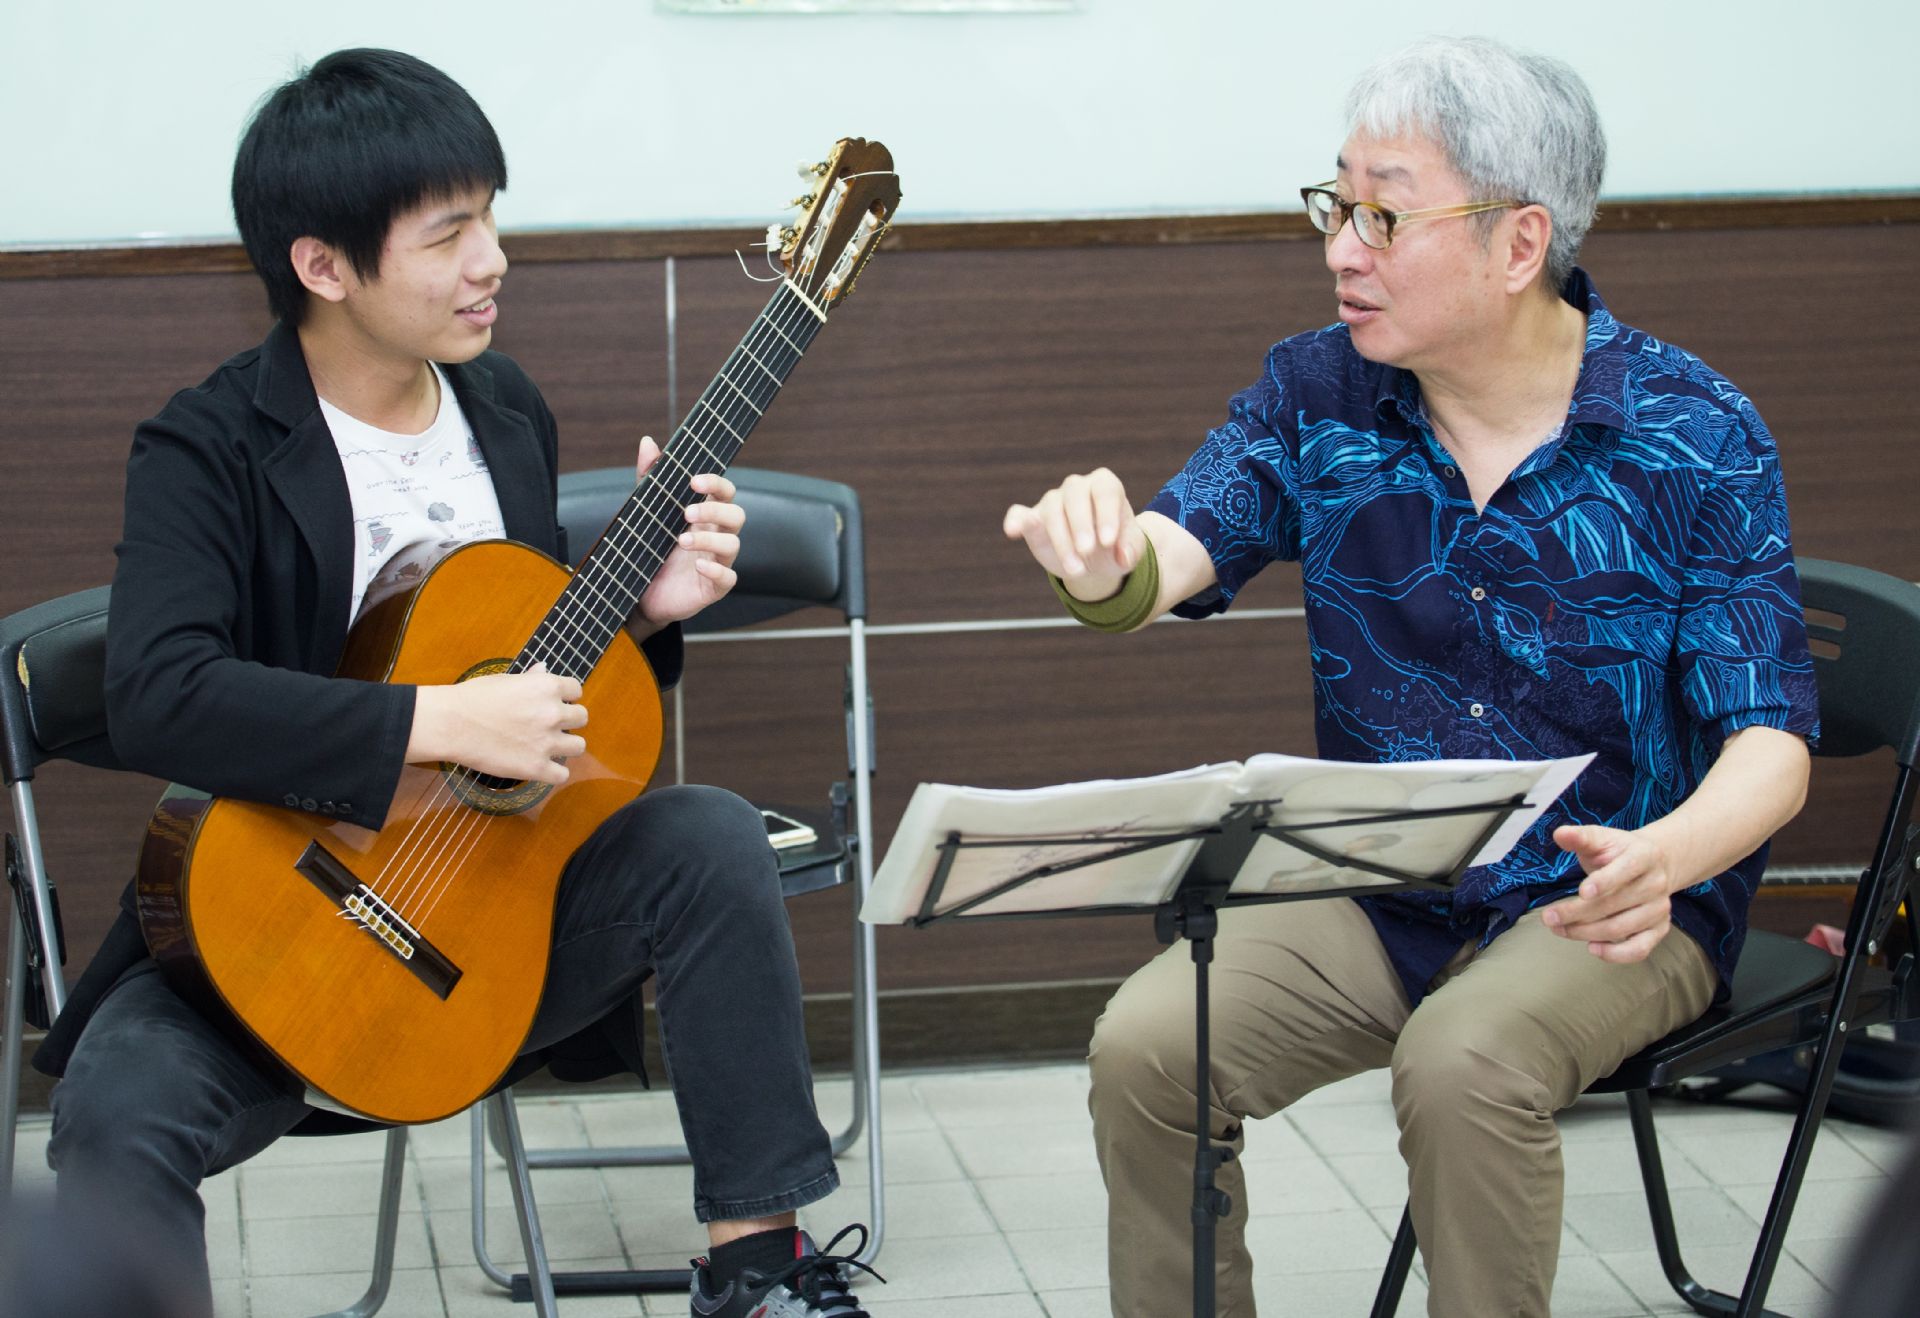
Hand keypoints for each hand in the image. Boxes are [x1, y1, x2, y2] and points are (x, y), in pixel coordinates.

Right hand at [410, 662, 586, 785]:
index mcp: (547, 687)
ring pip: (579, 746)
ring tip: (547, 746)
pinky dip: (554, 773)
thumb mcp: (506, 680)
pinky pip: (562, 775)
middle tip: (549, 725)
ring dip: (566, 746)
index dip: (565, 697)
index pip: (576, 690)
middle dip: (568, 720)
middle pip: (582, 717)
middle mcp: (553, 713)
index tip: (554, 703)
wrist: (451, 724)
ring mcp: (547, 742)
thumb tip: (544, 669)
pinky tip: (541, 767)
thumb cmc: (473, 698)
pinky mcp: (536, 767)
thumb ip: (531, 678)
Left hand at [633, 436, 742, 625]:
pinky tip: (697, 565)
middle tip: (686, 513)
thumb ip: (649, 478)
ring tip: (680, 540)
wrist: (639, 593)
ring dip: (709, 539)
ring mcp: (718, 561)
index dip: (716, 483)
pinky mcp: (713, 587)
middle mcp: (716, 535)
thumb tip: (647, 442)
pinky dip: (716, 570)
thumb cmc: (650, 549)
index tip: (693, 481)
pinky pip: (728, 578)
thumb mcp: (646, 512)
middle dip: (714, 510)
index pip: (725, 492)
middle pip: (736, 515)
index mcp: (706, 515)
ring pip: (732, 545)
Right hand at [1002, 467, 1148, 600]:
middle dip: (1080, 524)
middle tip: (1087, 552)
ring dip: (1061, 540)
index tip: (1108, 542)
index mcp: (1105, 486)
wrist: (1096, 559)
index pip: (1104, 490)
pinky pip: (1019, 513)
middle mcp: (1077, 487)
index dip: (1106, 514)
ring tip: (1075, 569)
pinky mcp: (1032, 518)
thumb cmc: (1116, 548)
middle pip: (1075, 495)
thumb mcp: (1131, 552)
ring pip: (1051, 509)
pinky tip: (1012, 532)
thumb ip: (1132, 551)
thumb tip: (1123, 557)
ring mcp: (1052, 500)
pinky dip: (1015, 520)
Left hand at [1541, 823, 1684, 962]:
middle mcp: (1656, 883)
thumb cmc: (1618, 851)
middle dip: (1577, 913)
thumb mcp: (1601, 838)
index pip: (1626, 869)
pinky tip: (1592, 948)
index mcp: (1644, 855)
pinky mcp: (1660, 928)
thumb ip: (1580, 837)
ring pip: (1621, 927)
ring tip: (1560, 929)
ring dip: (1586, 932)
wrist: (1655, 863)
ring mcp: (1659, 908)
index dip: (1604, 881)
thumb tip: (1559, 834)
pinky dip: (1616, 954)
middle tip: (1549, 918)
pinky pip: (1640, 948)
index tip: (1581, 892)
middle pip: (1614, 904)